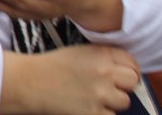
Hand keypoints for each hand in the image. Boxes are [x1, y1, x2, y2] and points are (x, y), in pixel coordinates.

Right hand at [1, 45, 138, 114]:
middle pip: (132, 81)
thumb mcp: (78, 52)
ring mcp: (101, 94)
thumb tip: (125, 70)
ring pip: (124, 101)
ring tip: (94, 98)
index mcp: (100, 54)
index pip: (131, 62)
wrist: (29, 83)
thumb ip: (103, 58)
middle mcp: (104, 72)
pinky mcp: (95, 113)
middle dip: (123, 85)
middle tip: (109, 87)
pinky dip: (101, 113)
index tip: (122, 75)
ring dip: (112, 102)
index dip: (128, 69)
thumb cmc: (51, 67)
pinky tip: (87, 107)